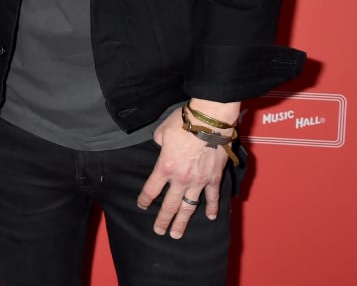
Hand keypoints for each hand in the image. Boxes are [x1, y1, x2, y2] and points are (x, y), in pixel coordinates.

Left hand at [136, 100, 237, 238]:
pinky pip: (213, 198)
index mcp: (164, 167)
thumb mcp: (162, 132)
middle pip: (169, 205)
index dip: (145, 200)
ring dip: (183, 222)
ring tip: (177, 234)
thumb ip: (160, 144)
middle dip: (162, 220)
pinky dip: (212, 208)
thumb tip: (163, 148)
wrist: (209, 122)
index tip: (142, 206)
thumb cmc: (183, 123)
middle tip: (158, 231)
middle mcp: (180, 179)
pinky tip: (210, 218)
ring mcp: (198, 182)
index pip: (151, 190)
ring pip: (189, 208)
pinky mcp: (214, 179)